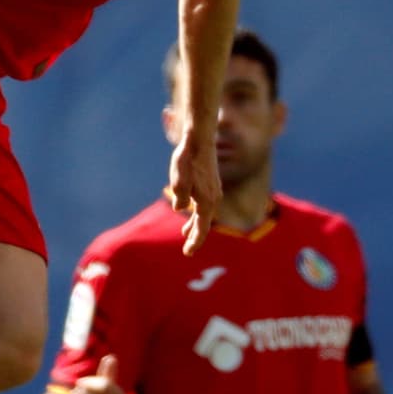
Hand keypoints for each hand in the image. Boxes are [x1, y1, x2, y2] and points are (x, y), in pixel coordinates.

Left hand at [168, 130, 220, 255]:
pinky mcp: (211, 184)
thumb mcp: (179, 179)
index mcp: (206, 201)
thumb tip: (180, 208)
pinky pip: (205, 205)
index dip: (194, 242)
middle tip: (188, 250)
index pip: (201, 228)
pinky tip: (192, 212)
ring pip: (204, 214)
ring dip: (196, 225)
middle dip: (195, 237)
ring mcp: (213, 191)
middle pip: (204, 224)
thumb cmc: (187, 160)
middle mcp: (213, 199)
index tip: (187, 253)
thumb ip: (180, 196)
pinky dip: (198, 213)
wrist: (199, 141)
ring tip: (186, 234)